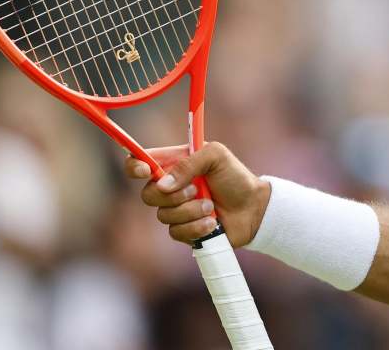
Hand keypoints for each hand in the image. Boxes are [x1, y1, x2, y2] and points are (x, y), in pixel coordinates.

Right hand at [125, 142, 271, 247]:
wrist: (253, 208)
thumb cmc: (236, 177)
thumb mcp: (217, 156)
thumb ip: (190, 163)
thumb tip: (164, 185)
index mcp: (174, 164)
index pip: (139, 162)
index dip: (134, 166)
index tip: (146, 171)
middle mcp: (170, 187)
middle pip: (147, 194)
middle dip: (172, 195)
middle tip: (196, 190)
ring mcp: (175, 210)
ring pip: (163, 215)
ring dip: (190, 211)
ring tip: (211, 206)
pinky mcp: (183, 231)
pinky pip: (176, 232)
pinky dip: (196, 226)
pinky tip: (212, 222)